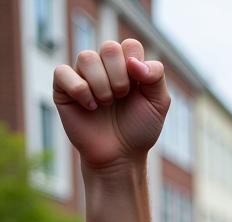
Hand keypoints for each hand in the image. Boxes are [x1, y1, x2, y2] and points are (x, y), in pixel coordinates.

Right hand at [53, 39, 168, 170]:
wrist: (120, 156)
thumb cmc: (139, 130)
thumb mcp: (158, 104)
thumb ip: (156, 77)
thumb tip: (134, 62)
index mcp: (127, 67)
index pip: (130, 45)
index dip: (135, 65)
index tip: (138, 87)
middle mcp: (104, 67)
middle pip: (109, 47)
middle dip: (120, 77)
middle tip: (122, 98)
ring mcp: (83, 75)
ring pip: (86, 57)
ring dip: (102, 86)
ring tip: (106, 105)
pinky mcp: (63, 87)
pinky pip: (63, 72)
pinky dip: (81, 91)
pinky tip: (90, 107)